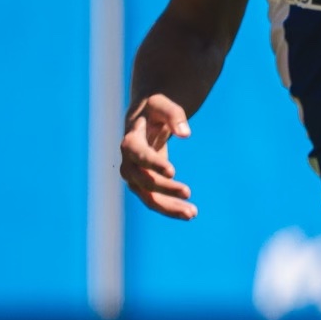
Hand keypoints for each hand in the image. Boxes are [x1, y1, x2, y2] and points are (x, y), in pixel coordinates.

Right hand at [120, 94, 196, 220]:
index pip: (137, 153)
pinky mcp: (145, 182)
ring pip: (146, 196)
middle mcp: (128, 160)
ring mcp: (135, 174)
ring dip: (167, 207)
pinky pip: (155, 199)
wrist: (146, 116)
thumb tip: (186, 134)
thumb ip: (174, 116)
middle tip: (188, 192)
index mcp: (131, 139)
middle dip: (163, 188)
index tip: (172, 171)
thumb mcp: (164, 105)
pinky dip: (171, 206)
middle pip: (140, 179)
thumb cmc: (155, 108)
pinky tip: (190, 213)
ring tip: (192, 214)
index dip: (152, 163)